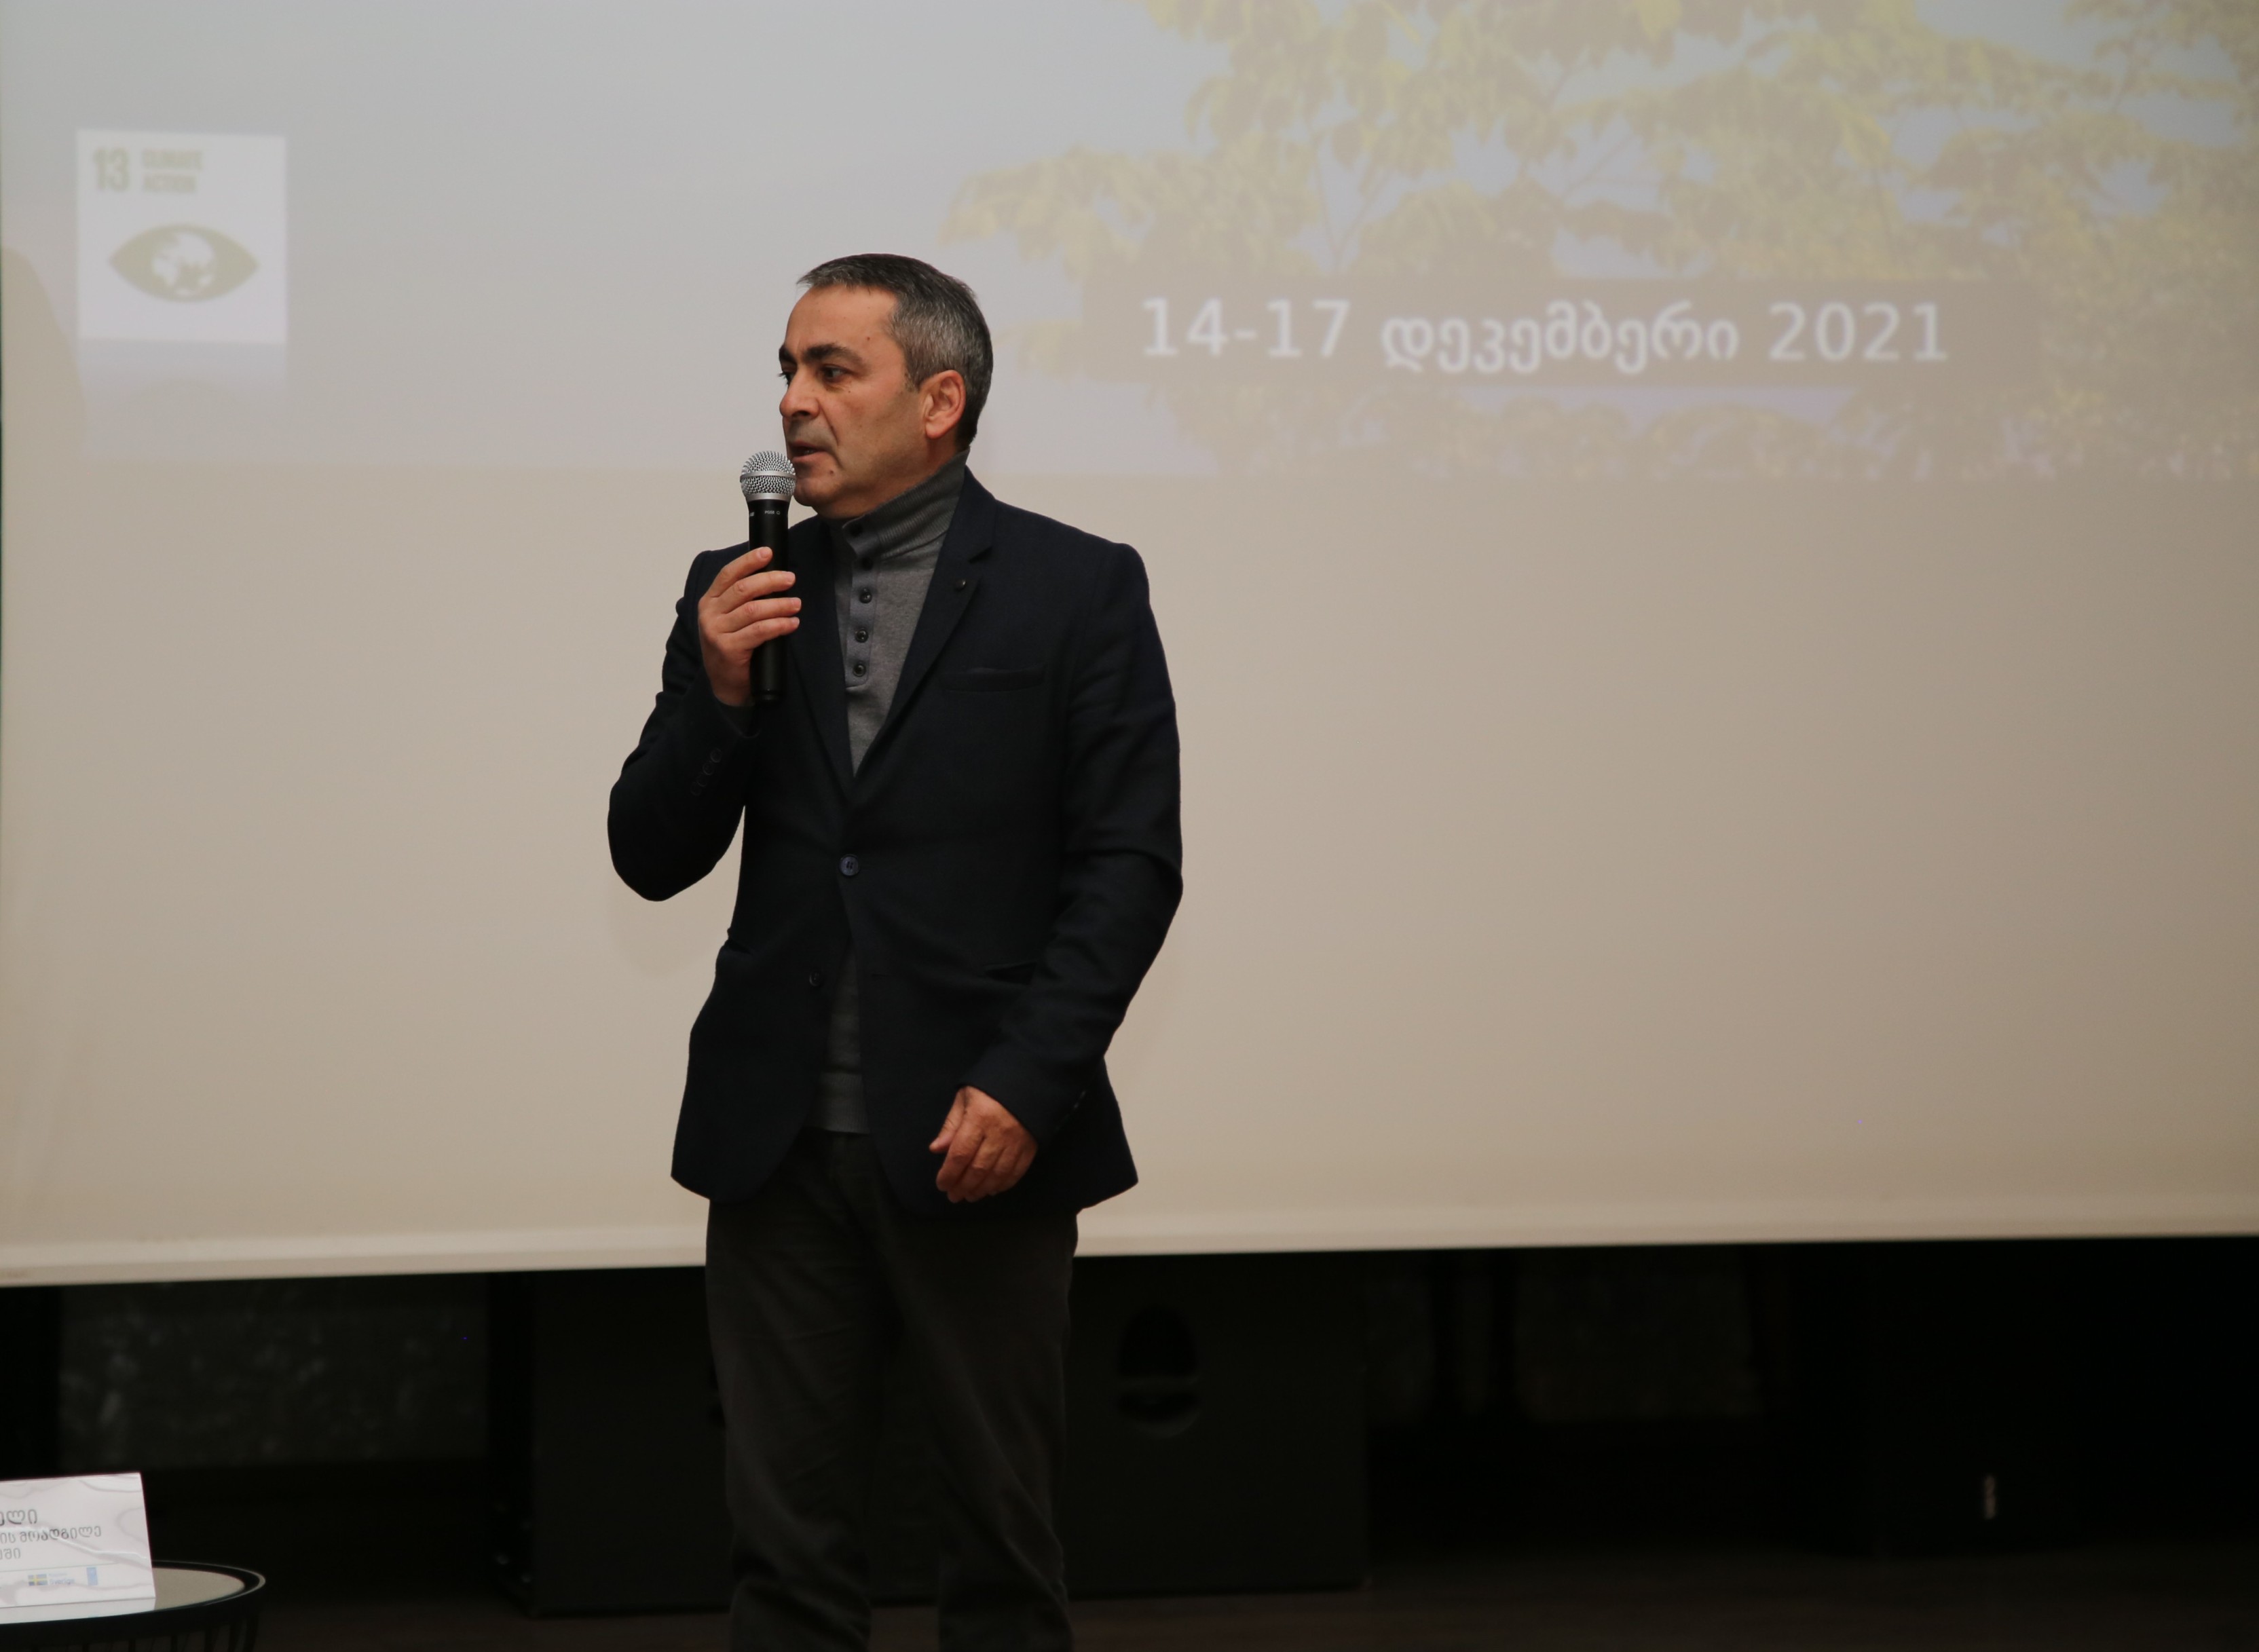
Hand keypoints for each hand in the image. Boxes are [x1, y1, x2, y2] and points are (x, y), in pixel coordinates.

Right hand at [698, 546, 799, 705]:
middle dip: (770, 581)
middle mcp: (710, 614)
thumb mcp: (730, 619)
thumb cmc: (733, 646)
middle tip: (790, 579)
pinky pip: (759, 631)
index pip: (728, 574)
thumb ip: (742, 600)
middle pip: (743, 589)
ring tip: (796, 604)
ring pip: (753, 610)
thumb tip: (773, 578)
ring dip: (779, 605)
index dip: (748, 561)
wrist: (725, 684)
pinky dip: (779, 625)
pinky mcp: (729, 649)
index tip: (768, 552)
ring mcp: (717, 632)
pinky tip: (791, 623)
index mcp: (709, 601)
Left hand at [930, 1086, 1035, 1203]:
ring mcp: (1017, 1141)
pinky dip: (1003, 1185)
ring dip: (981, 1189)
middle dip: (963, 1186)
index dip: (949, 1173)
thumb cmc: (990, 1088)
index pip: (961, 1153)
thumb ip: (951, 1125)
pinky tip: (992, 1189)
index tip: (942, 1185)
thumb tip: (936, 1150)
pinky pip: (1016, 1172)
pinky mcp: (1031, 1146)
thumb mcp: (965, 1098)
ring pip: (997, 1174)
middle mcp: (999, 1132)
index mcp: (979, 1118)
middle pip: (978, 1168)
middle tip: (953, 1196)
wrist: (1029, 1079)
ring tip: (970, 1196)